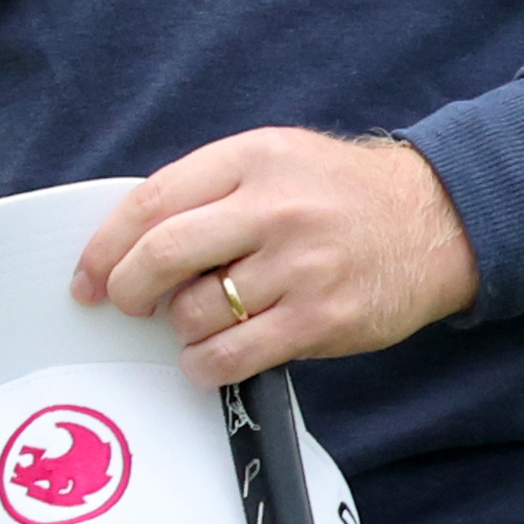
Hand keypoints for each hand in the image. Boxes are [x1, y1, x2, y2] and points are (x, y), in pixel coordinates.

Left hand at [72, 126, 479, 382]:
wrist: (436, 219)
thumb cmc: (339, 193)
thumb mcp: (274, 158)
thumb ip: (209, 189)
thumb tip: (131, 242)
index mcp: (251, 159)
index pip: (152, 202)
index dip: (105, 246)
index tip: (87, 276)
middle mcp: (273, 208)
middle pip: (163, 255)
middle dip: (127, 289)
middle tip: (126, 304)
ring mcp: (300, 265)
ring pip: (195, 312)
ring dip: (178, 329)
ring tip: (193, 323)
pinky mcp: (322, 319)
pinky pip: (235, 355)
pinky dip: (205, 364)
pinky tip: (208, 359)